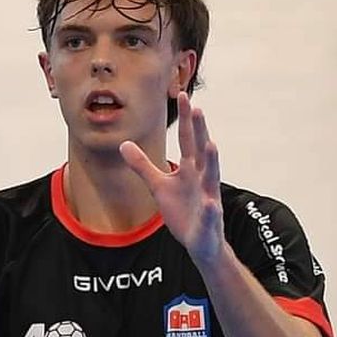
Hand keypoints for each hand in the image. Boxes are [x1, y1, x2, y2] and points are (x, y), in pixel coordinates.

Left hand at [119, 95, 224, 270]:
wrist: (200, 242)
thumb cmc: (183, 211)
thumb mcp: (159, 186)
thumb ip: (143, 166)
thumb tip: (124, 144)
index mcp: (190, 169)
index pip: (189, 139)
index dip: (187, 119)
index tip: (184, 95)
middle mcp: (202, 178)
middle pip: (201, 151)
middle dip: (200, 130)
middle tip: (197, 107)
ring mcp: (208, 198)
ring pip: (211, 177)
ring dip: (212, 161)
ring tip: (212, 144)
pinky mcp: (208, 220)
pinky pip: (210, 214)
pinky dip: (210, 209)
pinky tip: (210, 203)